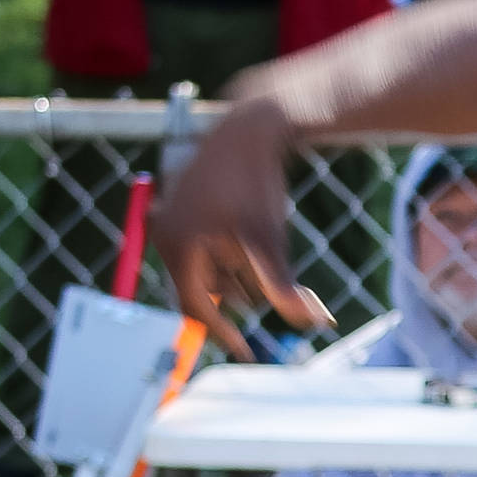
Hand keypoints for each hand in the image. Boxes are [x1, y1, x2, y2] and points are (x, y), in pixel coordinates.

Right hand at [153, 97, 330, 355]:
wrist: (250, 124)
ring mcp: (172, 217)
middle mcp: (165, 233)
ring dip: (239, 269)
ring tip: (257, 237)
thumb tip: (311, 322)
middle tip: (271, 278)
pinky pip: (209, 244)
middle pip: (205, 288)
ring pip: (211, 266)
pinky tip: (251, 223)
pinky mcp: (185, 204)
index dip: (223, 334)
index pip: (195, 308)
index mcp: (176, 246)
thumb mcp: (270, 240)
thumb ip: (284, 287)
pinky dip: (234, 249)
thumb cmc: (255, 181)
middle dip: (240, 290)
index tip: (248, 352)